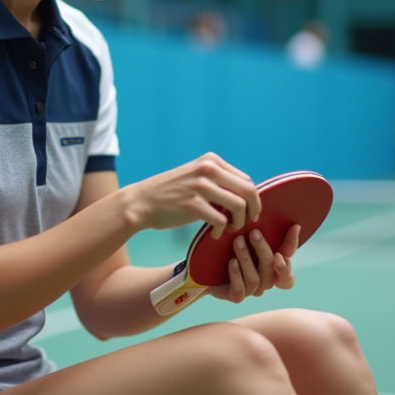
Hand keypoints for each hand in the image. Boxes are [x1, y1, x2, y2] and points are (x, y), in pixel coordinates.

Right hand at [123, 153, 260, 238]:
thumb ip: (218, 180)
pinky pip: (221, 221)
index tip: (249, 211)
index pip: (246, 179)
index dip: (252, 198)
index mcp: (211, 160)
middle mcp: (208, 169)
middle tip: (247, 221)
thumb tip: (245, 195)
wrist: (142, 201)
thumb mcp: (195, 176)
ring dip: (239, 221)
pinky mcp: (194, 205)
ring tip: (229, 228)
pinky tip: (213, 234)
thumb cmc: (171, 193)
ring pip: (239, 206)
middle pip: (248, 190)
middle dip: (253, 209)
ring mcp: (201, 186)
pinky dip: (221, 231)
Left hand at [207, 224, 299, 303]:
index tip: (294, 227)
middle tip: (254, 233)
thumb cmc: (230, 248)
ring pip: (256, 278)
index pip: (289, 257)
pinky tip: (231, 262)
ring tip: (237, 242)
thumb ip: (261, 230)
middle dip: (263, 249)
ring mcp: (253, 290)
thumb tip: (268, 206)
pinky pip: (240, 289)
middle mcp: (267, 279)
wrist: (206, 269)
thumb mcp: (246, 237)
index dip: (292, 244)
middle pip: (272, 267)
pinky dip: (236, 275)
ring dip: (246, 258)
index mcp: (274, 265)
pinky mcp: (237, 296)